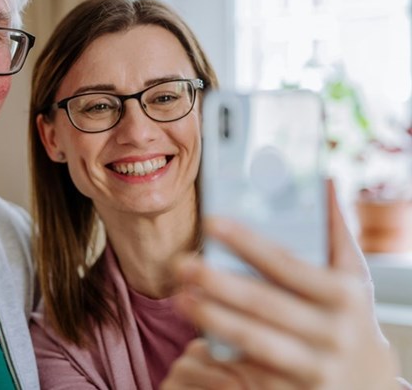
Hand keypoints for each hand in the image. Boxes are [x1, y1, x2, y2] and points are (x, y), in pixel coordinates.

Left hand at [173, 182, 399, 388]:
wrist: (367, 385)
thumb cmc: (349, 314)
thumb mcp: (352, 275)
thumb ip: (336, 228)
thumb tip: (326, 178)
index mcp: (344, 294)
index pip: (286, 263)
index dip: (247, 241)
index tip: (211, 221)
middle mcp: (333, 332)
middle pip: (263, 303)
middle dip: (217, 281)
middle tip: (181, 263)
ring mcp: (314, 367)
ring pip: (252, 339)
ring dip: (210, 316)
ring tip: (179, 297)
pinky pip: (250, 369)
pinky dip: (221, 350)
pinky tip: (195, 334)